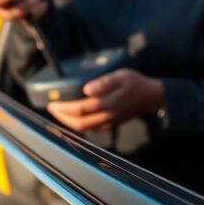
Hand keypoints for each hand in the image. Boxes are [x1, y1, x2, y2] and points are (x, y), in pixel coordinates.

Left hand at [46, 69, 164, 131]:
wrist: (152, 97)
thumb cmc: (136, 83)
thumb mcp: (121, 76)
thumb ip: (104, 83)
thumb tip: (86, 89)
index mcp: (106, 104)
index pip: (79, 110)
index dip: (63, 108)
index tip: (51, 103)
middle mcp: (106, 117)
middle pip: (78, 123)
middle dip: (62, 117)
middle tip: (50, 108)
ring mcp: (108, 123)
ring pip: (84, 128)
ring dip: (69, 122)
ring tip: (58, 113)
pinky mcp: (111, 124)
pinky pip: (91, 128)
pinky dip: (79, 124)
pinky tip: (73, 117)